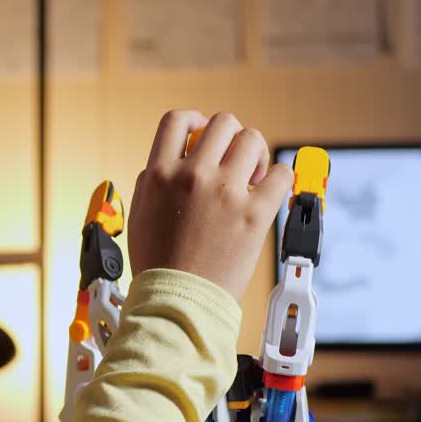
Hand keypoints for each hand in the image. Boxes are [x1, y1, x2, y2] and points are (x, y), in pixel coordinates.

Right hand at [127, 110, 292, 300]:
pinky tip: (269, 193)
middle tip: (233, 162)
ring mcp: (225, 193)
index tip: (202, 136)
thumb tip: (175, 159)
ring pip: (252, 139)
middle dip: (231, 137)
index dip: (195, 121)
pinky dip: (279, 179)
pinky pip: (281, 174)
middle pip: (223, 123)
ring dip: (255, 154)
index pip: (178, 120)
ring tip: (252, 178)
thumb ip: (155, 180)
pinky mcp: (254, 214)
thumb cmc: (158, 264)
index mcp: (160, 174)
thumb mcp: (139, 213)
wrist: (177, 301)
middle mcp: (192, 176)